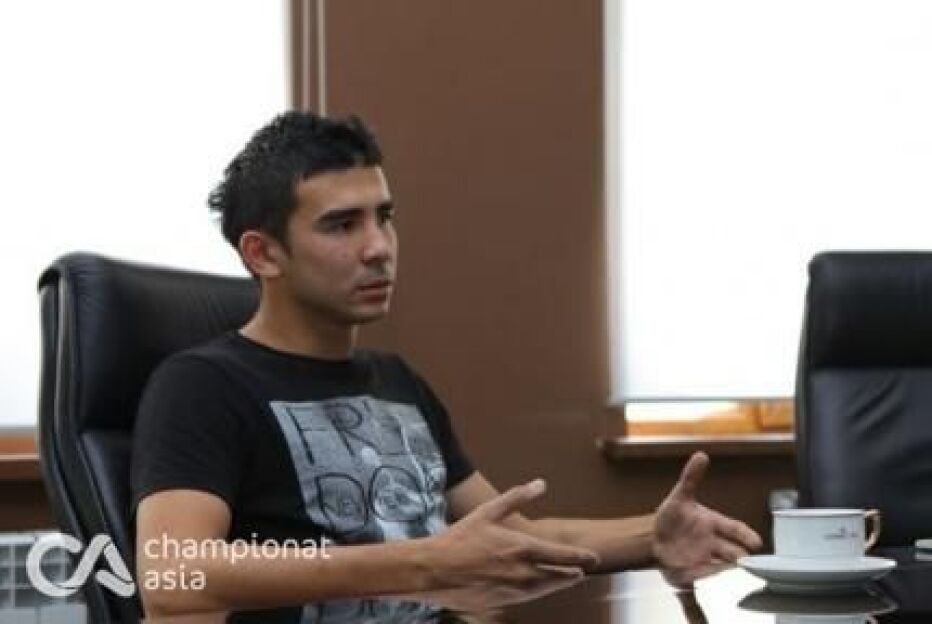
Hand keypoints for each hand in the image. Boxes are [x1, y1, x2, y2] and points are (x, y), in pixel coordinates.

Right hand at [426, 479, 599, 609]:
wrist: (433, 570)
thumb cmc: (459, 538)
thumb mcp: (488, 512)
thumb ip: (517, 497)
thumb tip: (540, 483)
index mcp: (522, 548)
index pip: (562, 556)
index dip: (580, 557)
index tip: (593, 558)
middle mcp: (522, 573)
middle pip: (558, 578)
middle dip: (572, 575)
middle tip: (582, 572)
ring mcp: (513, 591)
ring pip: (544, 591)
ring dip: (557, 585)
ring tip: (566, 581)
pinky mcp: (501, 604)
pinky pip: (527, 600)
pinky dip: (537, 593)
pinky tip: (536, 589)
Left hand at [653, 452, 761, 586]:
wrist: (654, 538)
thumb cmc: (672, 517)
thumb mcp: (679, 497)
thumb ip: (691, 477)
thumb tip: (701, 455)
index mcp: (715, 524)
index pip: (736, 529)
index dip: (747, 536)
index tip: (756, 543)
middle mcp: (715, 544)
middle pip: (734, 553)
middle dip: (739, 559)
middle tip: (742, 563)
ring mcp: (706, 560)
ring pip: (723, 570)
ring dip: (725, 573)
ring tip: (724, 574)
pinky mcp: (695, 574)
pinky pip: (705, 581)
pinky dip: (707, 582)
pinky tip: (704, 584)